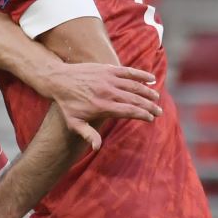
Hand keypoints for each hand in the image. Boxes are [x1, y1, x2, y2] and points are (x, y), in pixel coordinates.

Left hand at [43, 61, 161, 150]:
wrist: (59, 80)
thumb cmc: (67, 104)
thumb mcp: (74, 123)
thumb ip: (88, 134)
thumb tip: (97, 148)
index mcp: (103, 107)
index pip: (129, 111)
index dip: (142, 115)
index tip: (151, 118)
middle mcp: (108, 93)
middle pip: (135, 99)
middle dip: (149, 106)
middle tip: (159, 111)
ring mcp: (108, 79)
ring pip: (134, 86)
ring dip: (148, 92)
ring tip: (156, 98)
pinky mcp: (108, 69)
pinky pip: (128, 72)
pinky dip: (141, 75)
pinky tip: (151, 79)